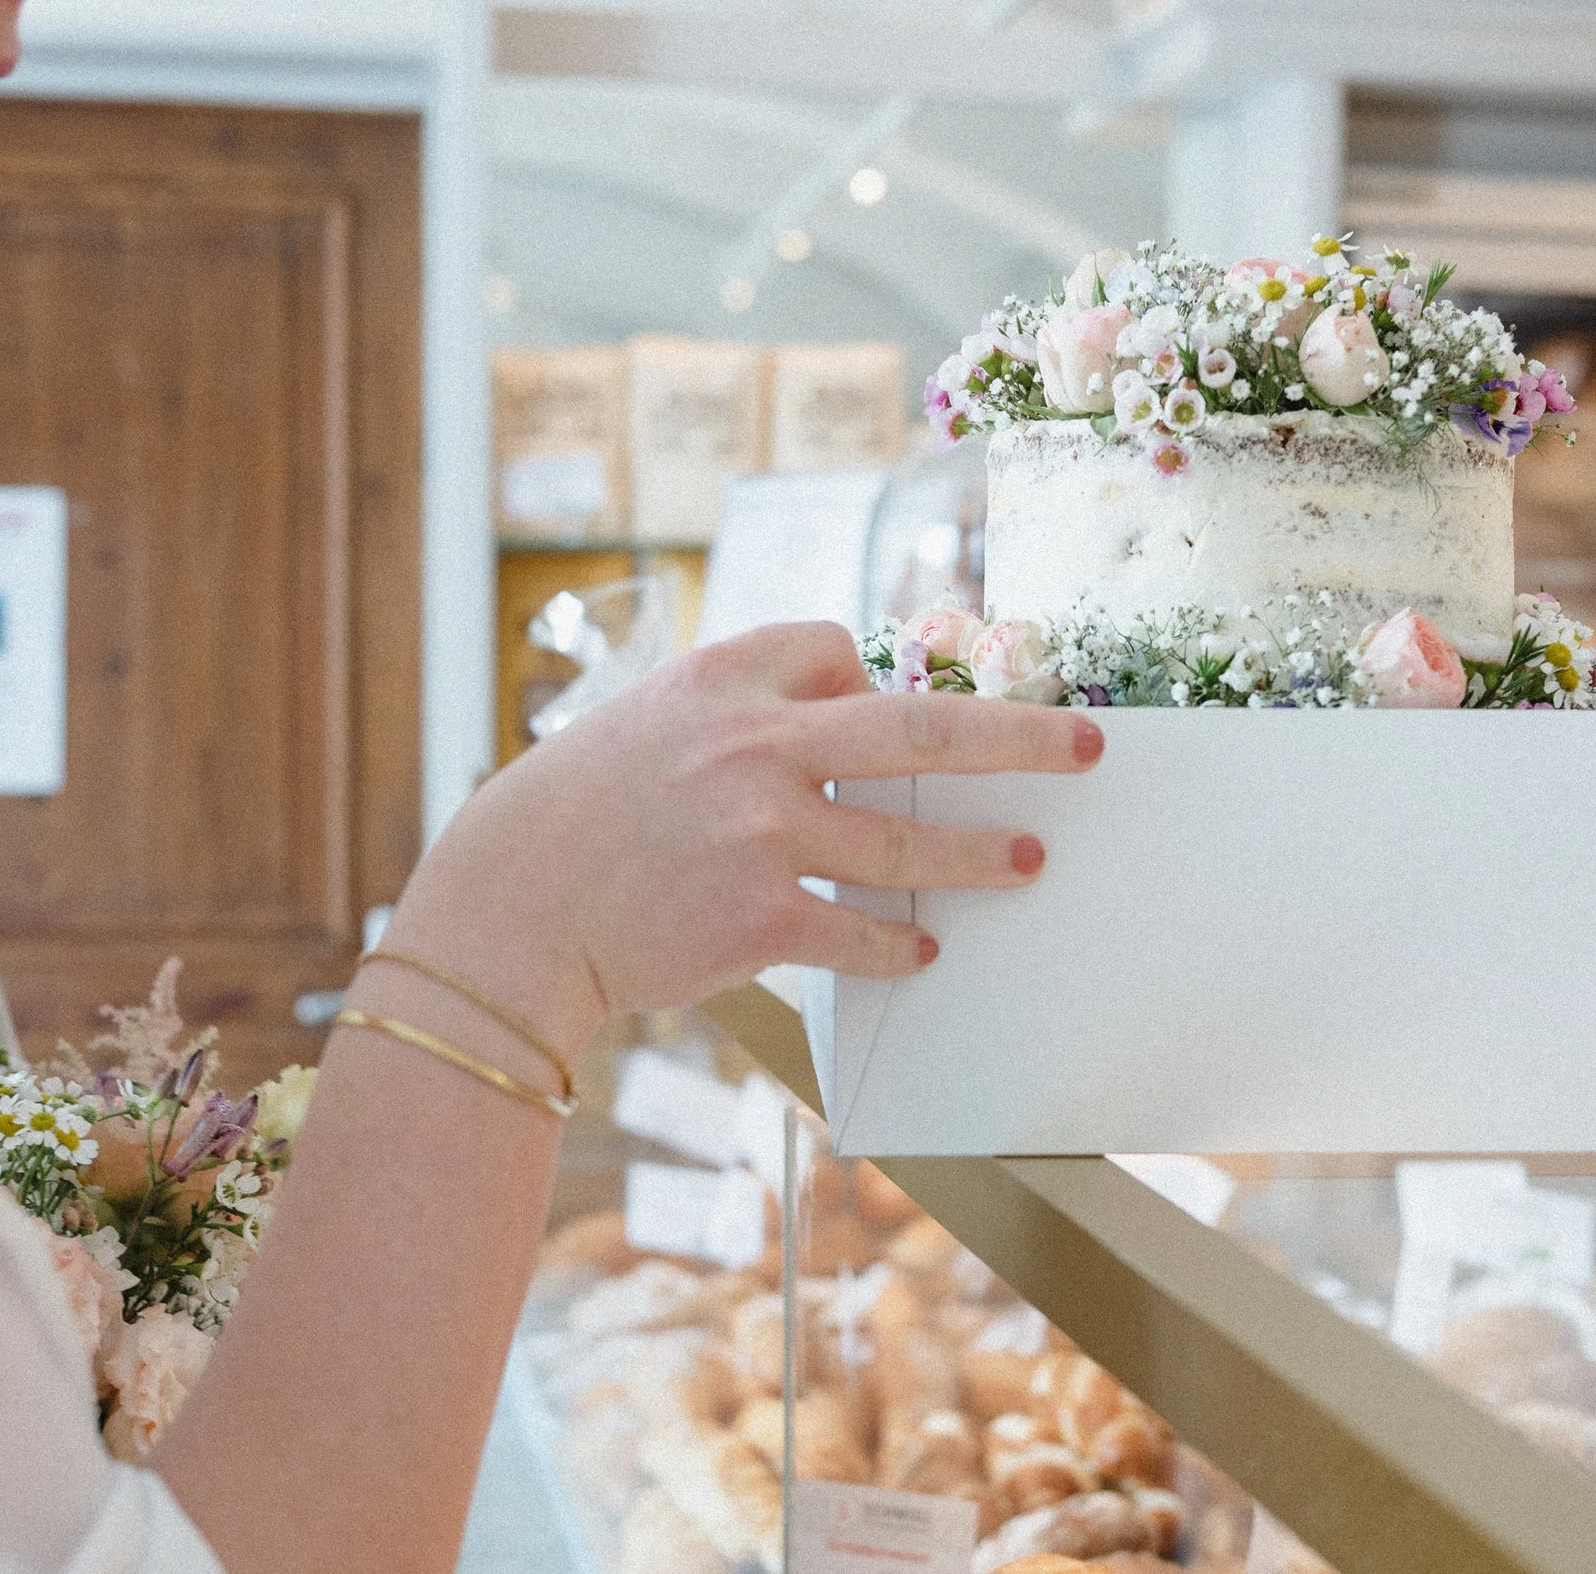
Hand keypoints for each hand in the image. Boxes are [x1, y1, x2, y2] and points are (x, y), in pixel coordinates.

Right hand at [385, 623, 1103, 1054]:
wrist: (509, 910)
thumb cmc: (576, 813)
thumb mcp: (647, 719)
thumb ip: (739, 708)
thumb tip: (845, 708)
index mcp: (723, 675)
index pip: (835, 647)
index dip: (867, 676)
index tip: (898, 702)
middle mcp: (754, 741)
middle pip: (924, 725)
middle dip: (1021, 734)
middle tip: (1086, 745)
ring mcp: (763, 830)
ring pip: (909, 838)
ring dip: (981, 854)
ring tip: (1029, 863)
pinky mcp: (760, 918)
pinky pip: (862, 928)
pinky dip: (898, 941)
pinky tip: (920, 948)